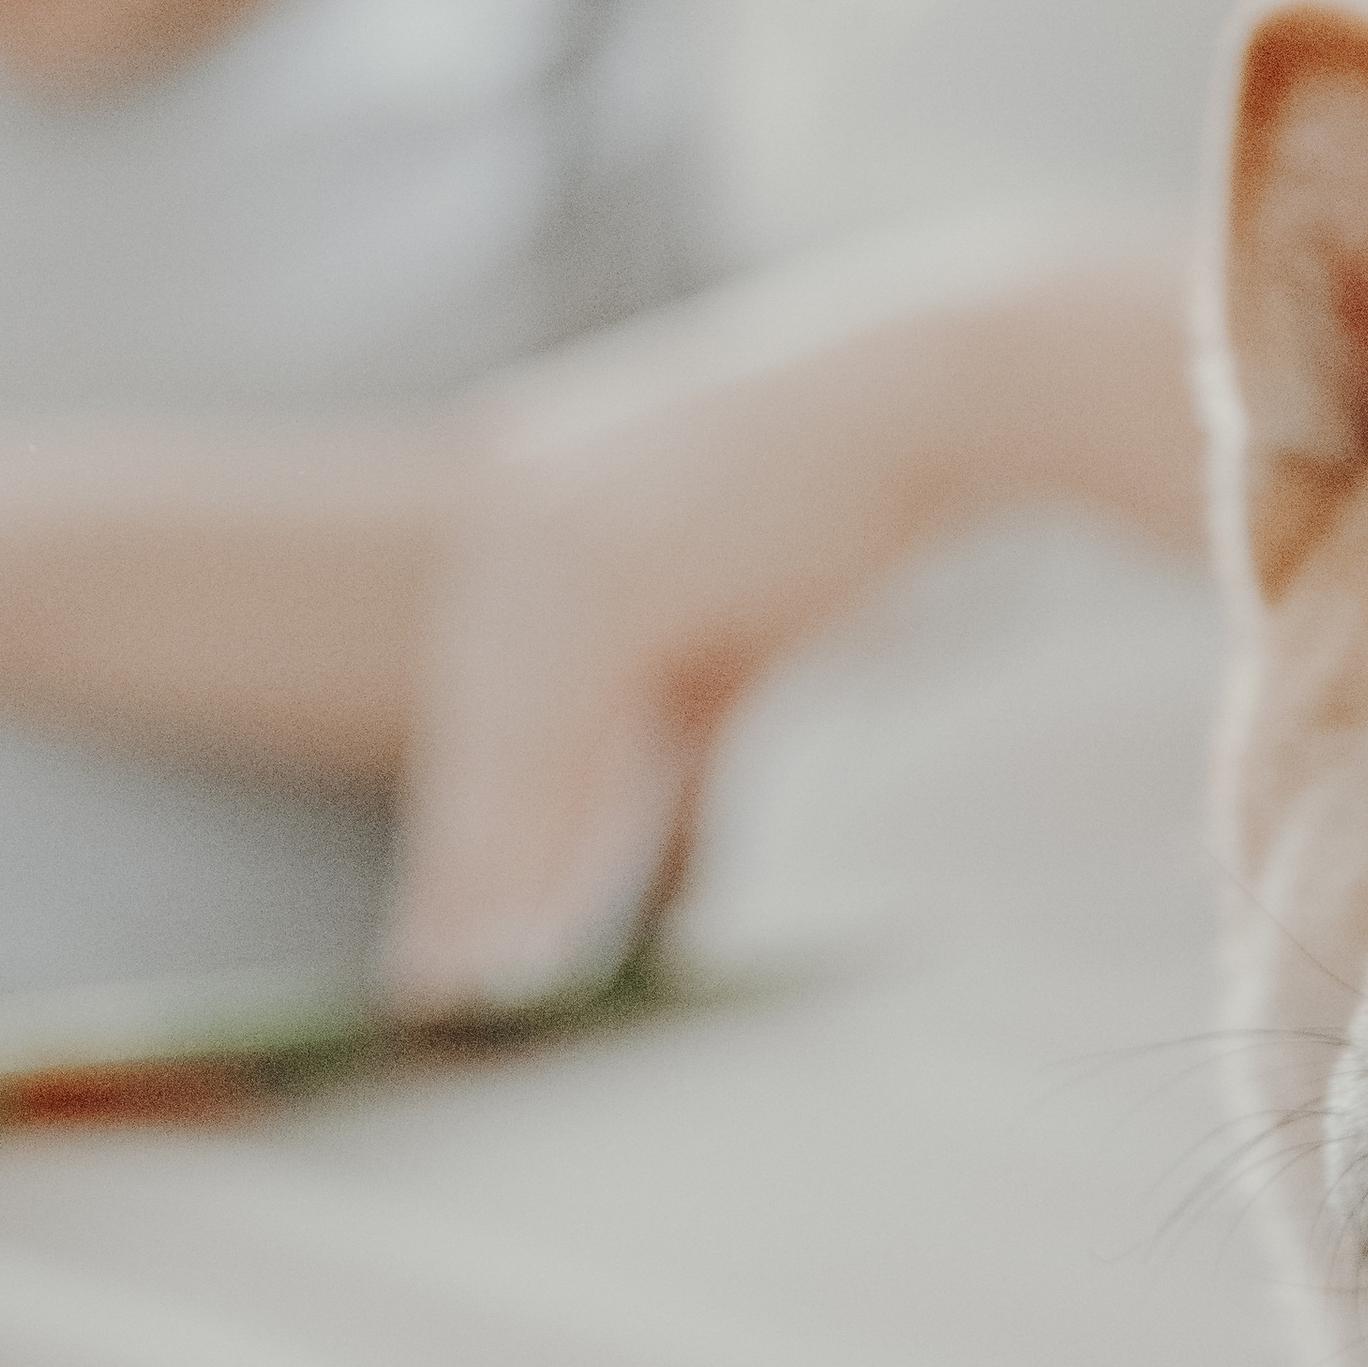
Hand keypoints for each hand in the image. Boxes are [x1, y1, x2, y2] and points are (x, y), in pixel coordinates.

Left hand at [388, 286, 977, 1007]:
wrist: (932, 387)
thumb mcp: (729, 612)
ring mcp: (543, 519)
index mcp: (530, 480)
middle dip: (462, 855)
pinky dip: (535, 842)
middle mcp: (511, 489)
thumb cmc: (857, 486)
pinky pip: (551, 734)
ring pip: (499, 736)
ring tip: (474, 979)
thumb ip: (661, 705)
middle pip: (476, 712)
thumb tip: (607, 817)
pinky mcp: (596, 562)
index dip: (469, 803)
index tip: (447, 906)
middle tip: (435, 975)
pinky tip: (524, 926)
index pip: (486, 676)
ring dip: (485, 872)